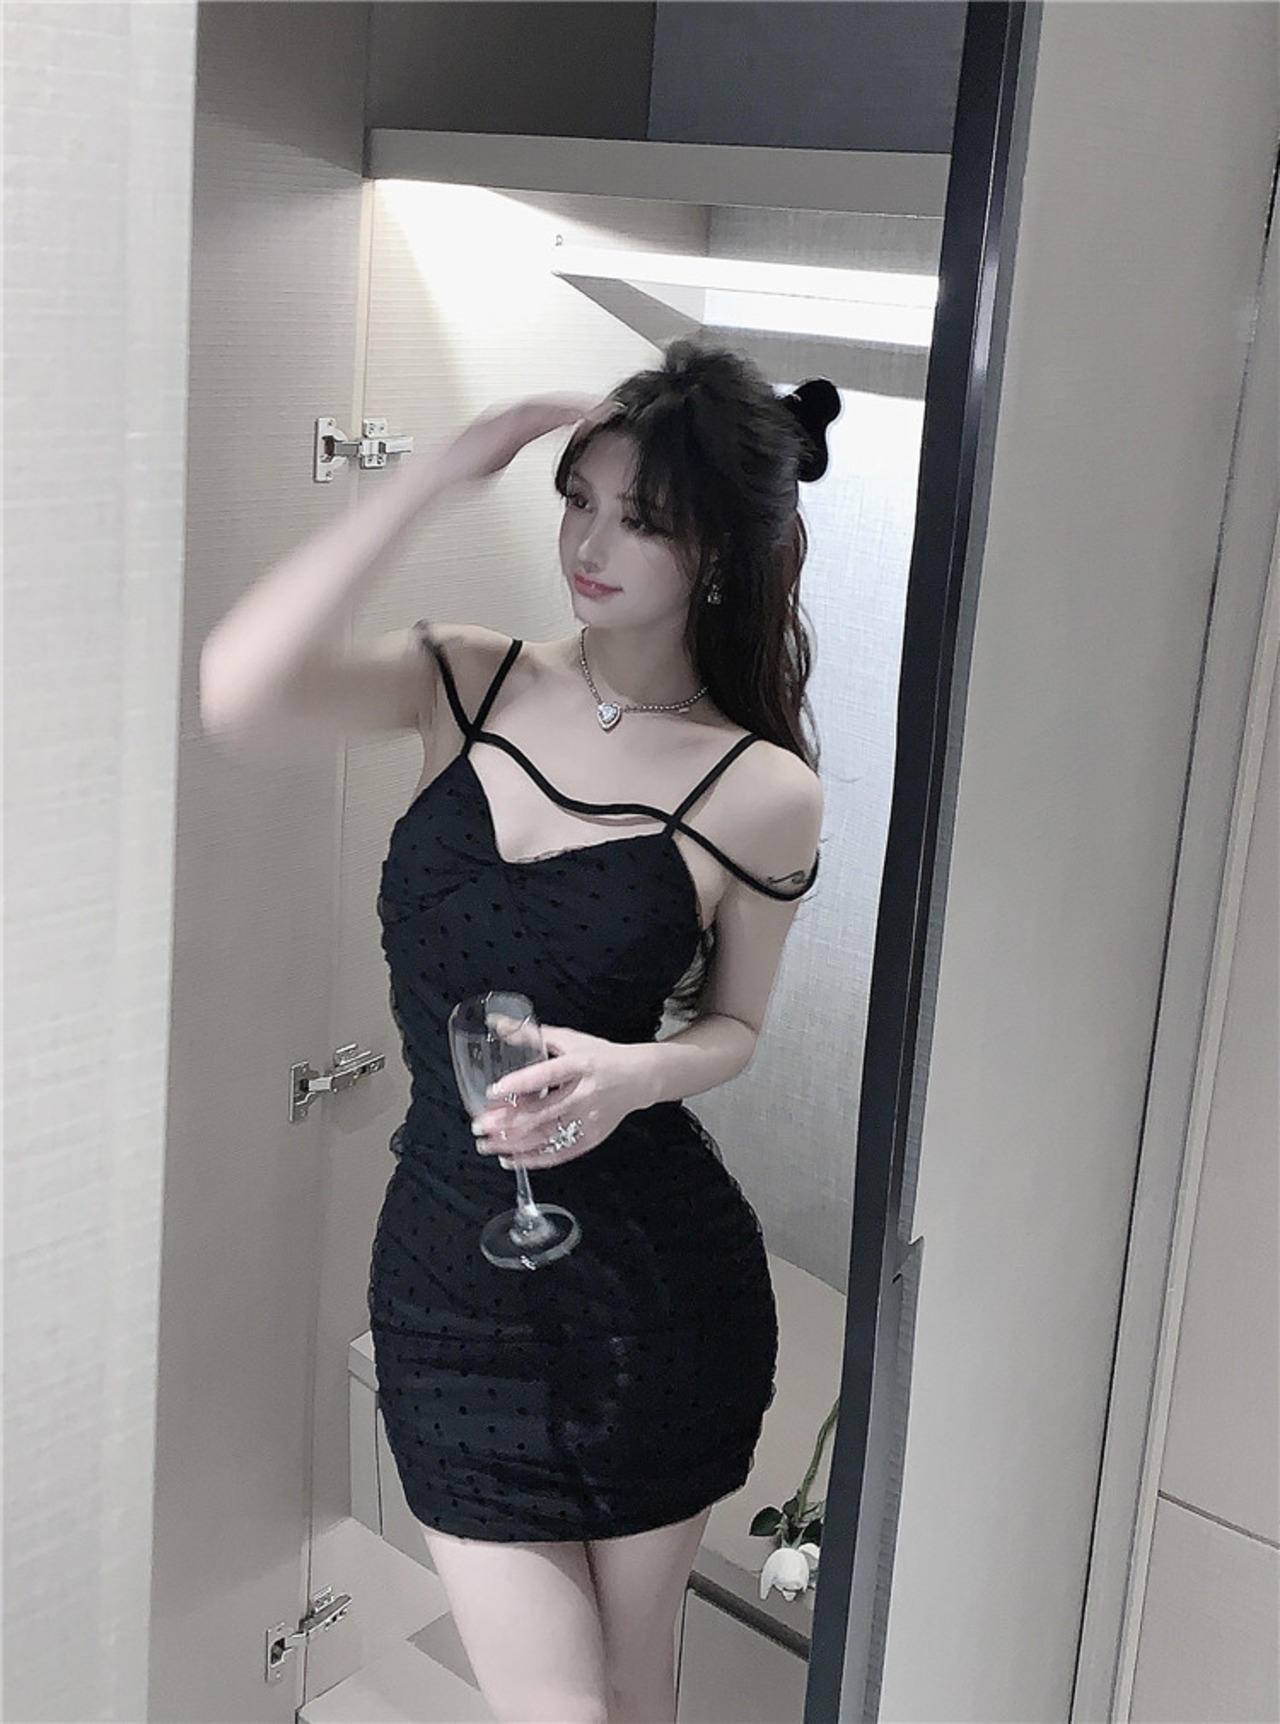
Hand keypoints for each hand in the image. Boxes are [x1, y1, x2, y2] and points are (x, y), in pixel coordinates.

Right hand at [437, 395, 596, 487]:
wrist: (441, 472)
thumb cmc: (464, 469)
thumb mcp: (498, 458)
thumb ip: (515, 449)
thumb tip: (524, 454)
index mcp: (509, 421)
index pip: (548, 411)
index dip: (572, 410)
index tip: (596, 413)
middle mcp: (509, 414)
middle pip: (551, 403)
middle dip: (579, 403)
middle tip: (607, 406)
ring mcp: (505, 416)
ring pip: (546, 407)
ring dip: (572, 407)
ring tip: (597, 410)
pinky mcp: (502, 426)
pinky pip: (534, 418)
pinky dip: (556, 417)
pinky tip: (574, 419)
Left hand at [469, 1025, 652, 1168]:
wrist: (639, 1078)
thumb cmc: (600, 1056)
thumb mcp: (569, 1039)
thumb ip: (531, 1034)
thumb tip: (497, 1023)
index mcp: (580, 1064)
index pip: (548, 1074)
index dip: (520, 1083)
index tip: (494, 1090)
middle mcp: (585, 1093)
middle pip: (543, 1111)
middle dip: (508, 1121)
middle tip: (479, 1125)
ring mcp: (590, 1118)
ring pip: (548, 1135)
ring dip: (514, 1143)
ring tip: (487, 1144)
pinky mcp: (592, 1137)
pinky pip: (561, 1153)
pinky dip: (535, 1159)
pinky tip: (512, 1158)